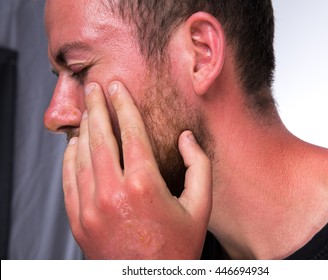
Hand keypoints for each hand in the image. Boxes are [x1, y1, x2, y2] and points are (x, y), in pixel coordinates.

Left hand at [62, 81, 211, 258]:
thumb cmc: (178, 247)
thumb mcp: (201, 207)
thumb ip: (199, 166)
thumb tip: (186, 138)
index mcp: (144, 185)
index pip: (130, 133)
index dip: (123, 105)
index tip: (116, 87)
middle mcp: (113, 192)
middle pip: (100, 137)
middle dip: (96, 107)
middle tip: (92, 87)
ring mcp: (91, 208)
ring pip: (81, 156)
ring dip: (84, 129)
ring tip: (87, 111)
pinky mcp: (79, 221)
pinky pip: (69, 180)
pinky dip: (70, 158)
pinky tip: (74, 145)